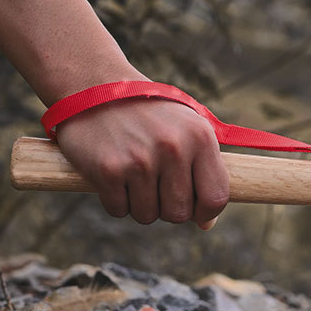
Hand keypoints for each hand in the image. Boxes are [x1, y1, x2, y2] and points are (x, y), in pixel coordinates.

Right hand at [55, 95, 229, 228]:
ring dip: (139, 204)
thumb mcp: (187, 129)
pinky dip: (115, 200)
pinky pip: (118, 210)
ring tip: (132, 175)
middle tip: (154, 185)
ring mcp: (140, 160)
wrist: (94, 86)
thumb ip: (204, 171)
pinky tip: (113, 174)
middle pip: (179, 214)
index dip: (206, 213)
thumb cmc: (149, 114)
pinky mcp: (108, 170)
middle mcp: (173, 148)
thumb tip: (207, 224)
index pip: (216, 197)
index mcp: (200, 137)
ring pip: (147, 216)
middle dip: (166, 208)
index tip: (194, 211)